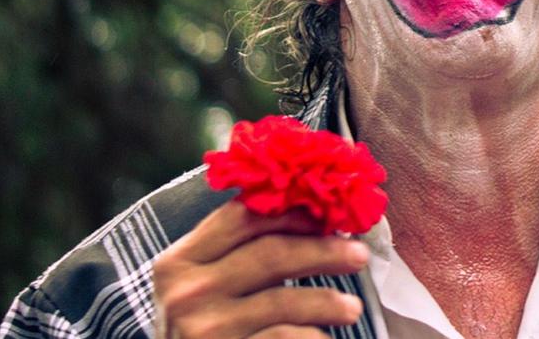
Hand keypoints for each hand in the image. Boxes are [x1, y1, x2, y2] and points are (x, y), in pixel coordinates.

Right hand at [152, 200, 369, 338]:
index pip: (244, 217)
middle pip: (270, 253)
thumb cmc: (200, 327)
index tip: (330, 216)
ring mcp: (204, 329)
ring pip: (282, 300)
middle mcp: (187, 292)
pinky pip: (283, 338)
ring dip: (327, 301)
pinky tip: (326, 338)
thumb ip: (240, 250)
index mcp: (180, 260)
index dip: (293, 211)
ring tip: (353, 308)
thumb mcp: (202, 284)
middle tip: (359, 255)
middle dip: (323, 251)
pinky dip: (313, 337)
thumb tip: (313, 211)